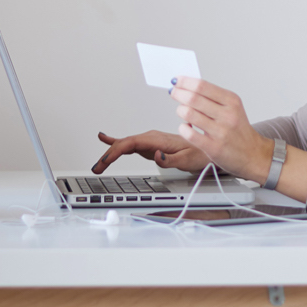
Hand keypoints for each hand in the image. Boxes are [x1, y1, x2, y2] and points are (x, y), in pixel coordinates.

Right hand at [91, 130, 210, 174]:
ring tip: (98, 162)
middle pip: (124, 144)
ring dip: (110, 152)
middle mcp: (152, 138)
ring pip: (125, 144)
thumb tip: (155, 156)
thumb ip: (171, 159)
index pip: (131, 143)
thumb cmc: (201, 154)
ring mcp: (150, 141)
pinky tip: (107, 139)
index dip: (115, 151)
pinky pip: (130, 143)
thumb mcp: (189, 160)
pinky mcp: (151, 145)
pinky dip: (117, 142)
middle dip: (108, 155)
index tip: (105, 161)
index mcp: (158, 140)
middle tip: (96, 168)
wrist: (209, 148)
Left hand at [169, 77, 272, 183]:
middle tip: (174, 92)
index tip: (176, 80)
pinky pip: (189, 134)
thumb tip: (187, 85)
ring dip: (180, 110)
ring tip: (182, 111)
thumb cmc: (238, 129)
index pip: (202, 86)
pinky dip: (183, 128)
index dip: (185, 81)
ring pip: (189, 114)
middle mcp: (227, 115)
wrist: (253, 154)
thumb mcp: (232, 107)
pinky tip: (185, 127)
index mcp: (232, 101)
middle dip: (179, 93)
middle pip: (194, 98)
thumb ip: (212, 97)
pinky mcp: (213, 147)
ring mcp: (220, 132)